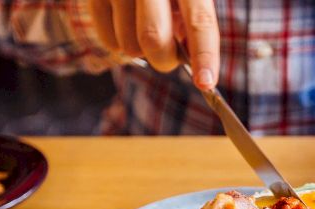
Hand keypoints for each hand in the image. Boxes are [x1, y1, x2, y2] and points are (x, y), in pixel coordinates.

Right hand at [88, 0, 219, 89]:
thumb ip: (193, 21)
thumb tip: (191, 58)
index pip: (199, 20)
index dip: (204, 55)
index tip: (206, 82)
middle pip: (154, 38)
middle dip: (164, 60)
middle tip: (168, 57)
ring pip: (129, 46)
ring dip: (141, 51)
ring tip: (143, 27)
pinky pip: (109, 42)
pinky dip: (120, 44)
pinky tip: (126, 24)